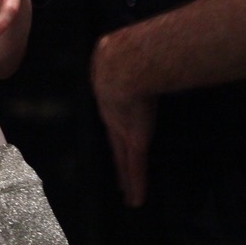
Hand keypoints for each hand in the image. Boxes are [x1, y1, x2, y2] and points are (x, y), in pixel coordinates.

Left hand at [91, 30, 156, 207]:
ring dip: (127, 180)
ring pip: (124, 162)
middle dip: (117, 164)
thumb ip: (126, 56)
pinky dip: (136, 184)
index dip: (114, 133)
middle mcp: (112, 118)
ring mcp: (123, 131)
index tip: (115, 142)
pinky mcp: (135, 140)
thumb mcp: (120, 55)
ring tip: (128, 196)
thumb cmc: (123, 54)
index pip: (112, 121)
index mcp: (109, 98)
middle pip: (115, 147)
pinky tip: (136, 201)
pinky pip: (135, 168)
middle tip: (117, 181)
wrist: (123, 64)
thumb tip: (134, 44)